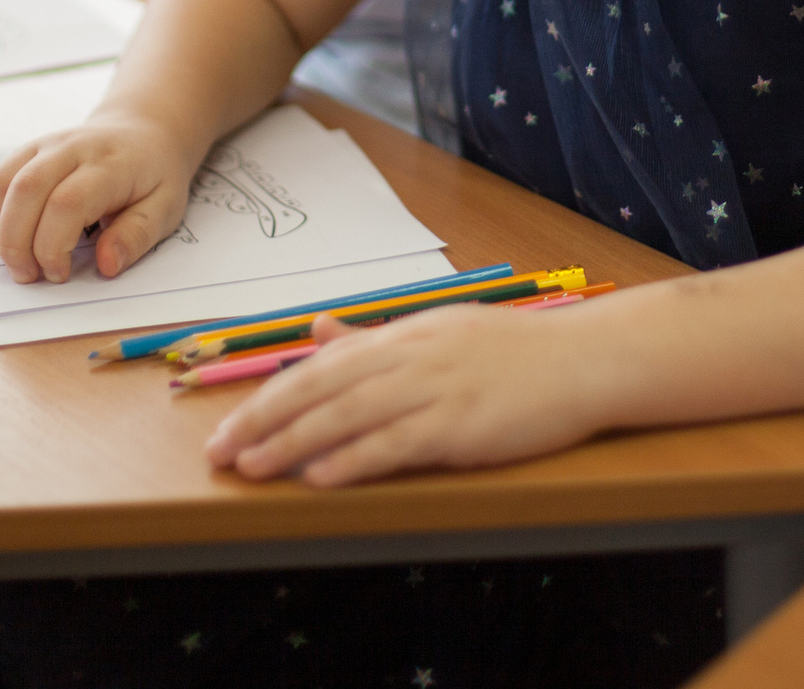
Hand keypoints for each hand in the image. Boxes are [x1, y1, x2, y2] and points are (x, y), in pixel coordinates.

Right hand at [0, 113, 199, 282]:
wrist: (143, 131)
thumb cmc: (155, 176)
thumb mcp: (166, 208)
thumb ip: (136, 236)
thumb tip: (106, 266)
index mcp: (111, 164)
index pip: (67, 203)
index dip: (53, 246)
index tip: (60, 274)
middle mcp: (73, 147)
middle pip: (26, 191)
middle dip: (17, 243)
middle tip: (29, 276)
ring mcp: (45, 145)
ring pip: (2, 184)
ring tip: (16, 263)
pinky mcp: (28, 151)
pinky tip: (7, 241)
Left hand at [204, 301, 612, 486]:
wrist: (583, 360)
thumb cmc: (514, 351)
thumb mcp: (438, 331)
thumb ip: (374, 336)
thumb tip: (318, 329)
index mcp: (402, 335)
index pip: (318, 366)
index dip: (267, 397)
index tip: (227, 426)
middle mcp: (410, 357)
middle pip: (319, 388)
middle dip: (262, 421)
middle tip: (219, 452)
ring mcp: (434, 389)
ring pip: (347, 415)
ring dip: (292, 443)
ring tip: (253, 467)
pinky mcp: (459, 424)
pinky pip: (394, 442)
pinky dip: (353, 458)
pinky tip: (319, 474)